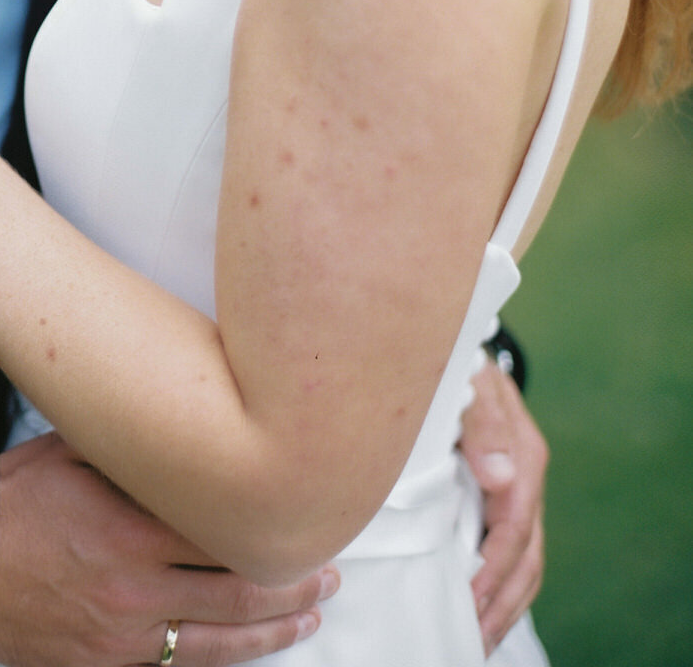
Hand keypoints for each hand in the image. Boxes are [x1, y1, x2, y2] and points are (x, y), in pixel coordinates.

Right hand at [0, 433, 335, 666]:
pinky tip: (246, 648)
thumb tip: (183, 421)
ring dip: (272, 631)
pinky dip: (222, 657)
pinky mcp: (108, 665)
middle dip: (292, 585)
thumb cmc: (14, 502)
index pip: (226, 535)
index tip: (304, 518)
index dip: (273, 532)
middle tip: (325, 572)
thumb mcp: (73, 453)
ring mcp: (124, 636)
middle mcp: (137, 590)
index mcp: (132, 532)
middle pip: (238, 595)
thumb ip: (132, 448)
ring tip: (308, 616)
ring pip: (219, 642)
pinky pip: (178, 665)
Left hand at [460, 358, 547, 651]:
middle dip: (502, 601)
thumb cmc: (456, 360)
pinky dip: (499, 583)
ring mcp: (515, 486)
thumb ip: (482, 422)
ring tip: (477, 637)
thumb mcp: (469, 378)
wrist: (453, 344)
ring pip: (525, 559)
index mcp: (521, 452)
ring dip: (504, 602)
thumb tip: (501, 477)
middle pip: (527, 555)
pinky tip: (479, 606)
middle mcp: (524, 475)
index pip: (514, 524)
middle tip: (472, 638)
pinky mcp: (499, 492)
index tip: (469, 599)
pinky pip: (509, 547)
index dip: (493, 565)